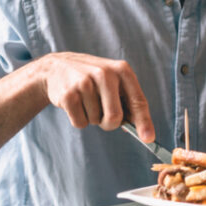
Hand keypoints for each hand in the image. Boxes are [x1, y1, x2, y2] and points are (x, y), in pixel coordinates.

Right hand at [38, 52, 153, 141]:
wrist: (57, 67)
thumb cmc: (93, 78)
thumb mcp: (114, 80)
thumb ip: (128, 100)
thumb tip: (142, 129)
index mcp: (122, 70)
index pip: (138, 101)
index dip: (144, 122)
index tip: (148, 138)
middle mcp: (105, 74)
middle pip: (115, 116)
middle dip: (110, 124)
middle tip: (103, 117)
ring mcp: (85, 83)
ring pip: (96, 121)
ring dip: (92, 118)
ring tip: (86, 101)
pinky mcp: (68, 95)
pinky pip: (80, 123)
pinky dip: (79, 120)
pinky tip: (76, 104)